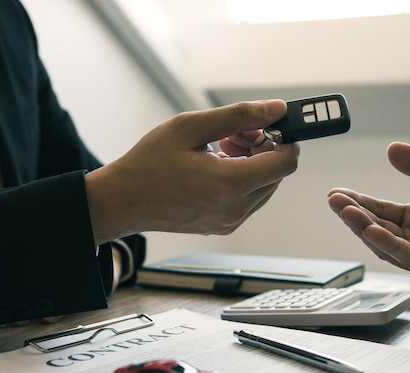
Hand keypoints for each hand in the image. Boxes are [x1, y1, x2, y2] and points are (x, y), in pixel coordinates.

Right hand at [86, 100, 298, 243]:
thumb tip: (277, 109)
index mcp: (229, 184)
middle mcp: (235, 209)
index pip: (286, 162)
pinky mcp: (224, 227)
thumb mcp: (191, 127)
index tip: (269, 126)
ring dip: (253, 164)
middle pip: (277, 173)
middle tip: (232, 135)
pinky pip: (250, 199)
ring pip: (265, 186)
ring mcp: (230, 222)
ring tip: (220, 149)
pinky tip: (216, 167)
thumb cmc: (150, 162)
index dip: (286, 140)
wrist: (123, 201)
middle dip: (264, 148)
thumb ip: (239, 116)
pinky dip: (243, 180)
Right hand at [327, 141, 409, 290]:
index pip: (380, 210)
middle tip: (334, 201)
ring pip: (389, 246)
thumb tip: (391, 149)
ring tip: (346, 214)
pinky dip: (392, 247)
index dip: (358, 202)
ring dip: (365, 231)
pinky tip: (375, 233)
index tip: (336, 192)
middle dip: (353, 216)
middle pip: (377, 228)